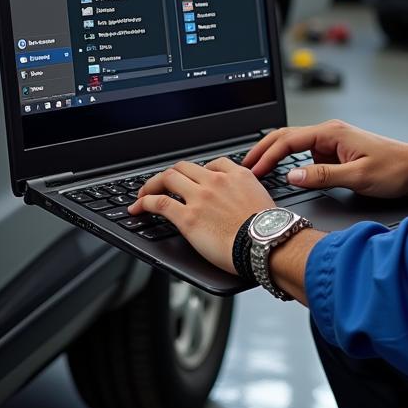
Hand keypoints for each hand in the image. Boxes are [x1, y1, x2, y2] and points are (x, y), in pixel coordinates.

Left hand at [128, 158, 274, 273]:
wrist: (266, 243)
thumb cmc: (269, 229)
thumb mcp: (262, 200)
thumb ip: (246, 195)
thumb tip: (241, 205)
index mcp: (237, 175)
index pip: (212, 164)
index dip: (198, 171)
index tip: (193, 179)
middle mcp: (216, 181)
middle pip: (184, 167)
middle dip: (170, 175)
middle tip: (162, 184)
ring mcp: (200, 197)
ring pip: (168, 178)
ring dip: (152, 184)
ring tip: (144, 193)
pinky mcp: (187, 217)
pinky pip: (158, 202)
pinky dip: (144, 201)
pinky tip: (138, 207)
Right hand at [244, 119, 407, 198]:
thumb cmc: (395, 169)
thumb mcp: (358, 176)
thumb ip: (323, 176)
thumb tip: (293, 176)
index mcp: (332, 132)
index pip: (289, 139)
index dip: (267, 154)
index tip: (252, 170)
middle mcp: (330, 133)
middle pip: (286, 137)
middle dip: (263, 150)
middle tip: (244, 167)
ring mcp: (333, 143)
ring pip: (295, 146)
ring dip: (275, 156)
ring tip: (257, 171)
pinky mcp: (337, 153)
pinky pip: (307, 156)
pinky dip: (290, 163)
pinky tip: (283, 174)